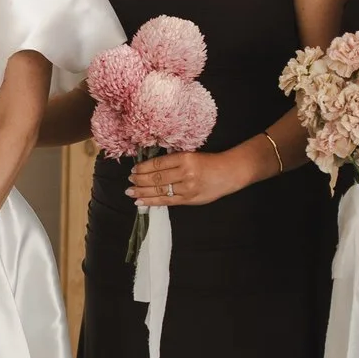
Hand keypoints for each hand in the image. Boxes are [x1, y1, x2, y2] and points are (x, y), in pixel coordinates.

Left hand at [128, 147, 255, 208]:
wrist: (229, 173)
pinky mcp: (189, 199)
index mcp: (185, 158)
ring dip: (142, 192)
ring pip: (159, 190)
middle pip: (156, 178)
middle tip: (129, 180)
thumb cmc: (209, 162)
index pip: (158, 164)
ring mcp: (187, 188)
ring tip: (130, 192)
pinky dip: (151, 202)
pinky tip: (140, 202)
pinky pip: (166, 201)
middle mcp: (185, 173)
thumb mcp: (191, 155)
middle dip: (139, 180)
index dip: (143, 168)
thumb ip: (174, 161)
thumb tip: (150, 167)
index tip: (134, 169)